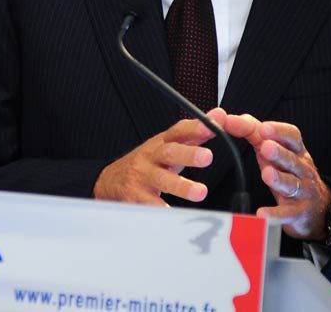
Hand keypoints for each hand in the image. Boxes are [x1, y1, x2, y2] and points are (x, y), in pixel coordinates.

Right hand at [93, 108, 225, 205]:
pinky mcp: (136, 197)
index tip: (212, 127)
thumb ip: (195, 134)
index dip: (194, 128)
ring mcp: (142, 176)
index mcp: (161, 143)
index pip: (178, 131)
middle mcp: (150, 157)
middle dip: (188, 154)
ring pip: (161, 180)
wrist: (111, 181)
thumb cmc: (147, 163)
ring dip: (181, 186)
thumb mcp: (167, 146)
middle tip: (207, 157)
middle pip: (168, 153)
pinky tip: (175, 214)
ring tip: (199, 192)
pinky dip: (163, 210)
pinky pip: (151, 205)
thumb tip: (220, 115)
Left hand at [224, 114, 330, 240]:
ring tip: (267, 174)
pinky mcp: (296, 212)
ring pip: (291, 183)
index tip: (264, 128)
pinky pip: (285, 213)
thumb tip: (229, 118)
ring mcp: (301, 191)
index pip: (292, 137)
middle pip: (292, 159)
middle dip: (280, 153)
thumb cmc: (287, 171)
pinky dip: (274, 214)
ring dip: (279, 179)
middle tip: (266, 147)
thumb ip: (253, 133)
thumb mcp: (273, 150)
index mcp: (295, 151)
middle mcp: (301, 169)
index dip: (279, 131)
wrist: (315, 207)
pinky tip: (261, 213)